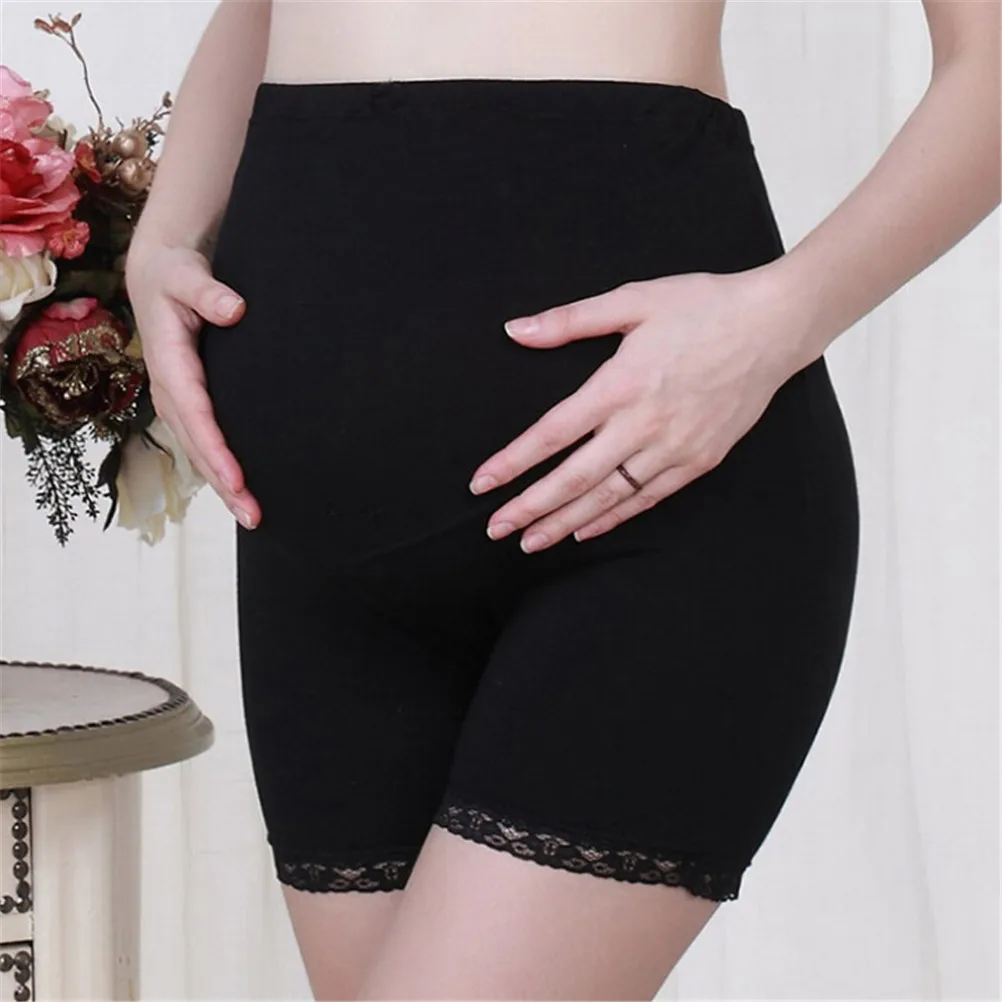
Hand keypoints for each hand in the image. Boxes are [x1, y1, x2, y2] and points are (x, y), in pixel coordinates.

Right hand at [124, 240, 260, 528]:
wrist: (156, 276)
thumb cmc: (175, 275)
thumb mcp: (187, 275)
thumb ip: (208, 292)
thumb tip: (235, 309)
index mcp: (169, 362)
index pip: (196, 414)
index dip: (215, 448)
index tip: (238, 478)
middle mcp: (169, 389)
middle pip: (197, 445)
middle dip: (223, 483)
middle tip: (254, 515)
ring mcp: (177, 400)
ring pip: (199, 451)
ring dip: (224, 486)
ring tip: (253, 517)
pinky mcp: (187, 403)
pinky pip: (203, 442)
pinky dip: (221, 469)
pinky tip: (241, 492)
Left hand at [469, 267, 808, 550]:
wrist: (774, 325)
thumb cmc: (702, 305)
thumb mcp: (632, 299)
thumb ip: (569, 320)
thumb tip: (514, 330)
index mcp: (621, 382)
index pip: (553, 433)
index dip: (513, 462)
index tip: (481, 484)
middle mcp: (644, 423)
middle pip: (575, 477)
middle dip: (530, 507)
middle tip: (495, 529)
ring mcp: (674, 447)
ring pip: (609, 496)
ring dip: (565, 522)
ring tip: (530, 543)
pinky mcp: (699, 460)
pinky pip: (647, 498)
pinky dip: (614, 518)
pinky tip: (585, 531)